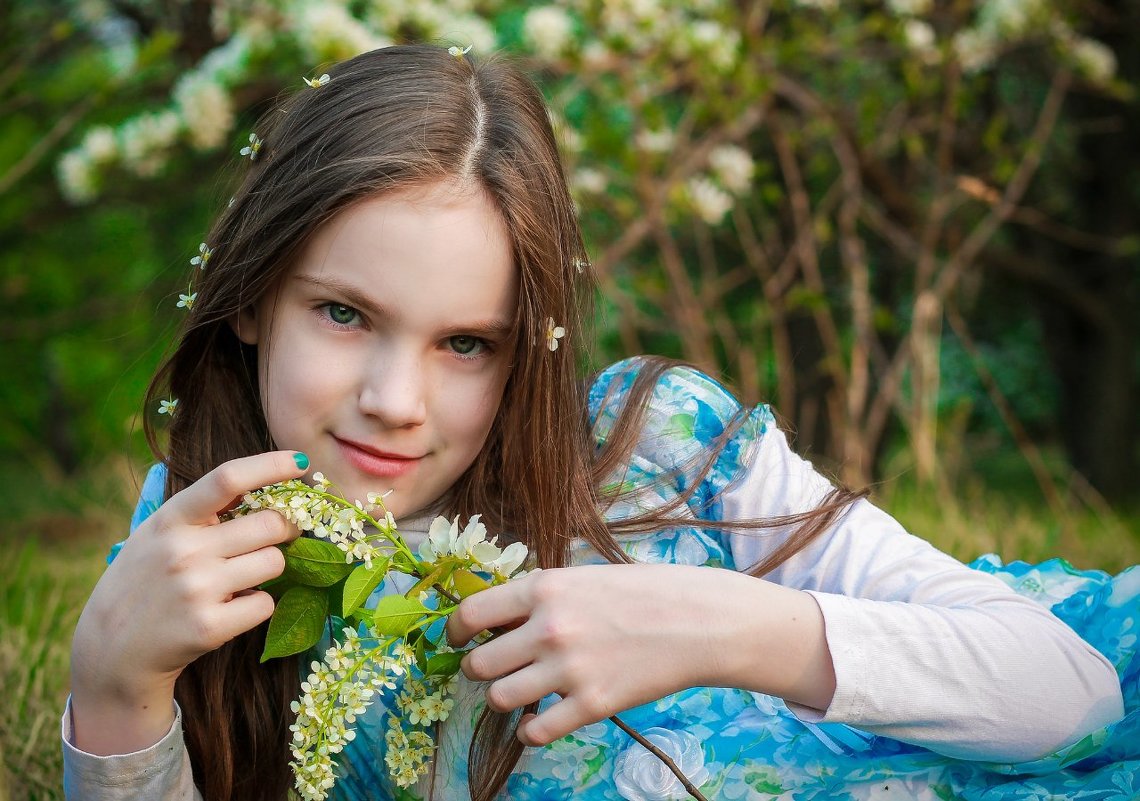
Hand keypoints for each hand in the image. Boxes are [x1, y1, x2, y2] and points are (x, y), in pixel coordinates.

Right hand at [69, 451, 307, 752]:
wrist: (112, 649)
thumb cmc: (145, 581)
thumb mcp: (158, 534)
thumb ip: (203, 512)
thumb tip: (269, 483)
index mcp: (170, 519)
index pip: (227, 478)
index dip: (270, 465)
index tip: (300, 460)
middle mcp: (183, 550)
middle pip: (270, 524)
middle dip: (285, 528)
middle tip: (280, 536)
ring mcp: (197, 589)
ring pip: (275, 562)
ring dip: (269, 569)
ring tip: (242, 578)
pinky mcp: (210, 627)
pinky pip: (266, 603)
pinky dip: (258, 605)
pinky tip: (233, 607)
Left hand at [444, 564, 739, 744]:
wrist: (700, 621)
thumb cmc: (645, 591)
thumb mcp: (584, 576)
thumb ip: (540, 596)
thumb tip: (497, 616)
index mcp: (544, 588)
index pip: (471, 613)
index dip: (454, 632)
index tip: (456, 641)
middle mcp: (549, 628)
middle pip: (480, 664)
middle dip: (480, 669)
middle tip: (495, 669)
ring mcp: (569, 669)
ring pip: (499, 699)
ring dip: (504, 698)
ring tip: (521, 693)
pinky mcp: (592, 705)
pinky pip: (535, 731)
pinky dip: (530, 731)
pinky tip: (540, 720)